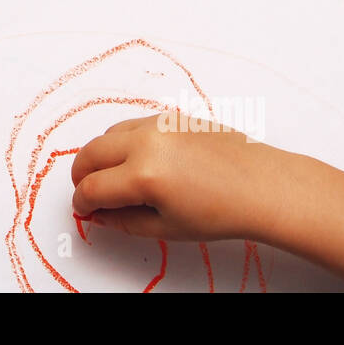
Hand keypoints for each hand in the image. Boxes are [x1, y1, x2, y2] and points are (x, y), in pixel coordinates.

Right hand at [70, 115, 274, 242]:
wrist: (262, 186)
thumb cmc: (222, 212)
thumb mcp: (167, 228)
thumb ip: (124, 221)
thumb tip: (99, 215)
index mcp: (144, 176)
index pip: (93, 189)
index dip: (82, 204)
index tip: (84, 211)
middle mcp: (146, 143)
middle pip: (91, 153)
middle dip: (81, 174)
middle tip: (86, 191)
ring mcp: (159, 125)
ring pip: (109, 133)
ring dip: (101, 155)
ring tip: (110, 176)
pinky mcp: (171, 116)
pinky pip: (134, 125)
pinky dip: (123, 141)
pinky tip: (136, 161)